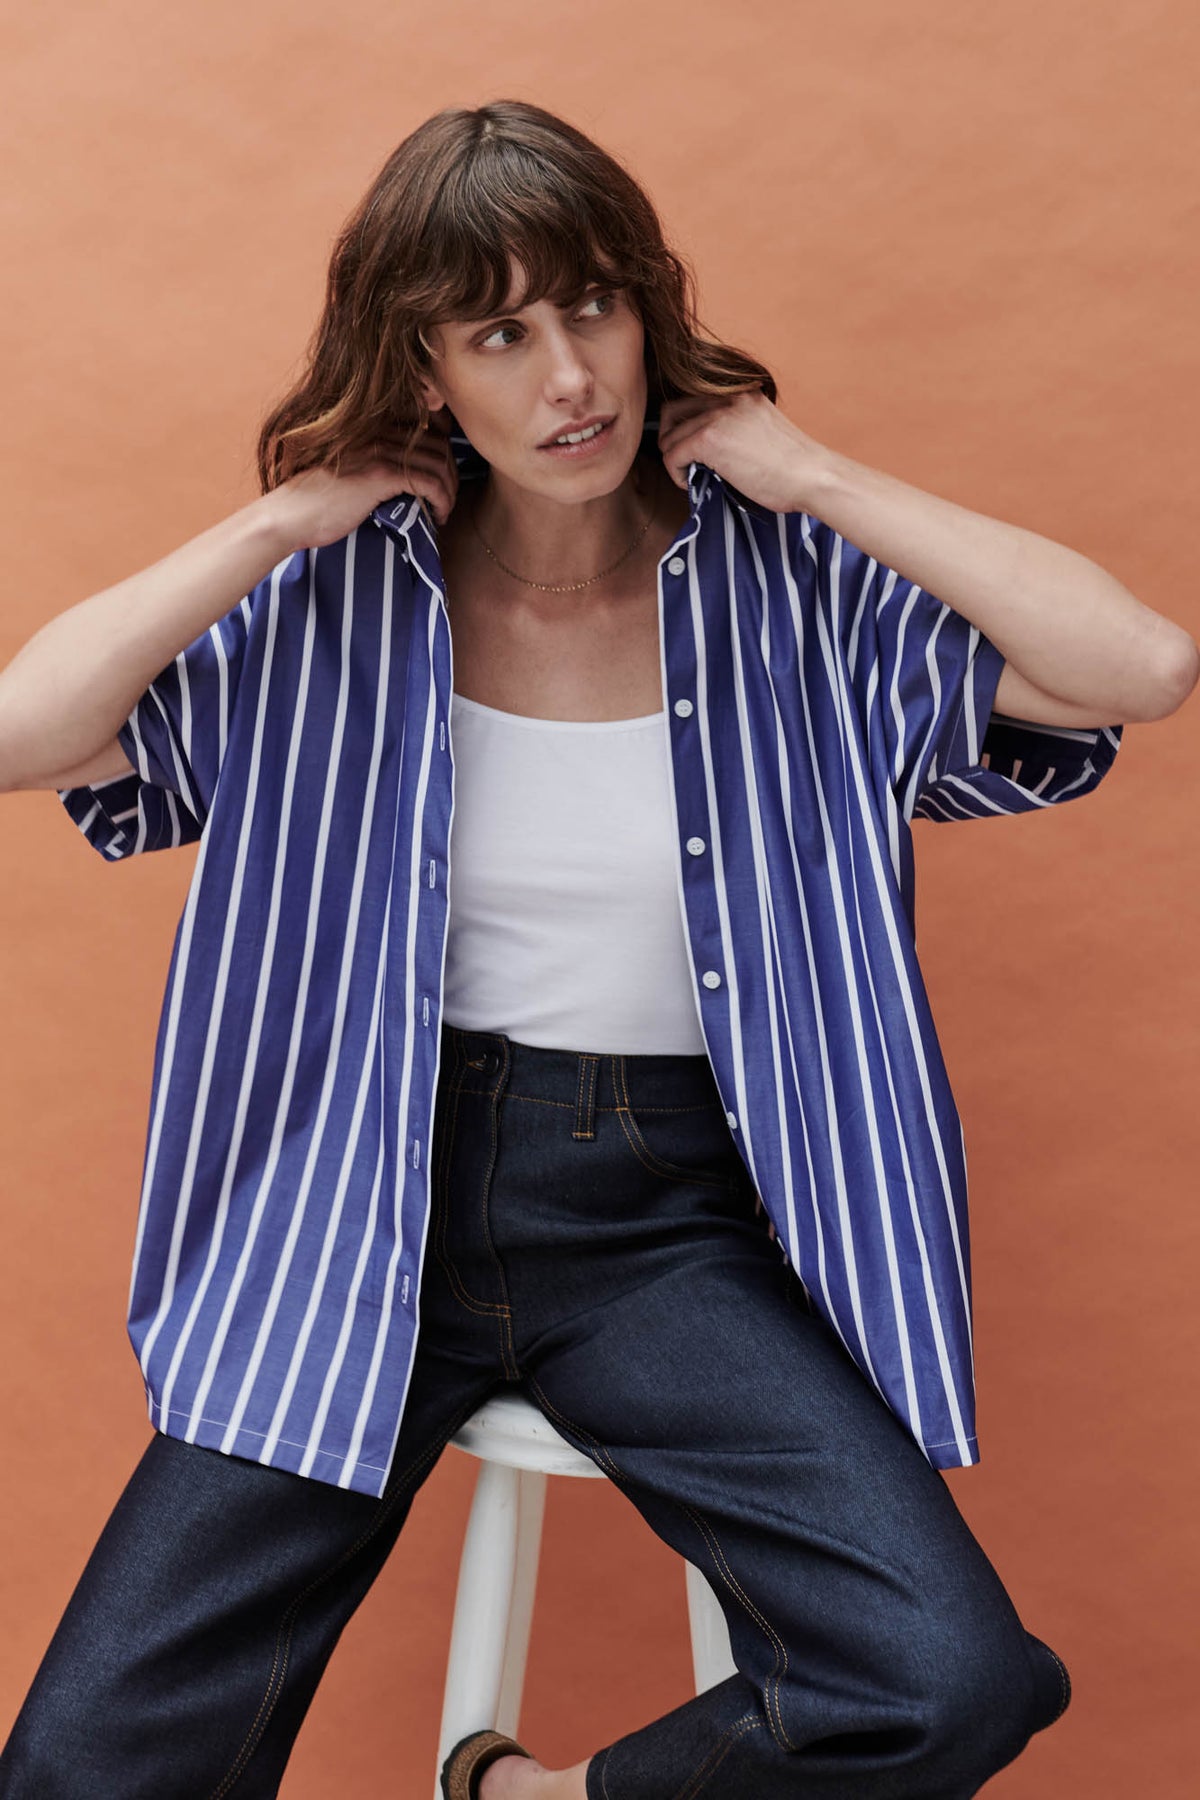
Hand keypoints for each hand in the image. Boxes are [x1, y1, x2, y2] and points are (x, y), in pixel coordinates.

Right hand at [264, 407, 460, 549]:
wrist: (290, 515)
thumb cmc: (317, 501)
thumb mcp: (350, 471)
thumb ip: (377, 463)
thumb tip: (410, 476)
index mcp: (371, 427)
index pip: (428, 427)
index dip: (444, 453)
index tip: (444, 480)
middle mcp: (378, 432)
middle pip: (440, 445)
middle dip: (451, 475)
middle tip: (447, 499)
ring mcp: (380, 451)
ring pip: (439, 464)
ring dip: (449, 491)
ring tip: (443, 511)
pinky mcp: (381, 475)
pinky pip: (430, 482)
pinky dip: (442, 501)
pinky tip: (437, 516)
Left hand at [657, 389, 829, 513]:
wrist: (812, 476)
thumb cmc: (794, 468)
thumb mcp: (764, 431)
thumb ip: (737, 428)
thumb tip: (706, 450)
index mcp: (742, 392)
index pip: (693, 400)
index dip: (685, 428)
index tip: (693, 453)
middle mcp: (727, 396)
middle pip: (672, 411)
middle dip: (670, 440)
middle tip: (684, 464)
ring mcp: (718, 415)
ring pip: (669, 436)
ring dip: (675, 460)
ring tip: (693, 477)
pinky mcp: (710, 438)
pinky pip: (672, 455)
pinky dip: (676, 474)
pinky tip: (692, 484)